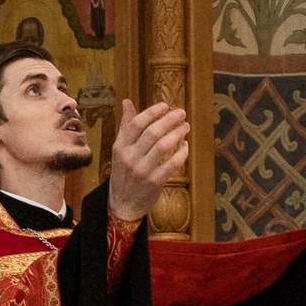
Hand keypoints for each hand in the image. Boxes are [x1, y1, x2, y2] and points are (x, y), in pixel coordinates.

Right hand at [108, 99, 188, 223]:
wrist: (122, 203)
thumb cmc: (124, 172)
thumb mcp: (120, 149)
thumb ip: (126, 125)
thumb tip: (127, 101)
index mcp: (120, 147)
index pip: (137, 124)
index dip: (152, 112)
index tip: (165, 105)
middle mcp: (129, 157)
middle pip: (152, 133)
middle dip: (169, 120)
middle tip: (181, 113)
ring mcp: (142, 170)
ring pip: (163, 146)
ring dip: (177, 134)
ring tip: (185, 126)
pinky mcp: (154, 182)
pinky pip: (172, 164)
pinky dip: (181, 153)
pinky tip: (185, 146)